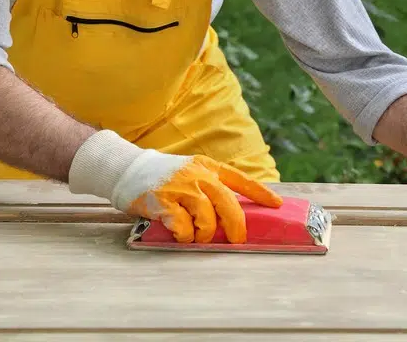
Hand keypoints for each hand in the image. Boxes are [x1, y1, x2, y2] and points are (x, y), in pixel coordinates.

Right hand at [68, 129, 282, 242]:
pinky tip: (181, 234)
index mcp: (208, 167)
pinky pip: (182, 226)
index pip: (240, 179)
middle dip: (236, 226)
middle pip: (228, 203)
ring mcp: (180, 187)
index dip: (260, 192)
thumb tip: (234, 212)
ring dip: (206, 233)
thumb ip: (210, 187)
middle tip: (236, 239)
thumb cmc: (165, 176)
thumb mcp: (191, 171)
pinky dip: (185, 235)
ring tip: (198, 236)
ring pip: (207, 218)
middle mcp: (197, 175)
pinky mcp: (163, 200)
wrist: (129, 169)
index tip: (277, 204)